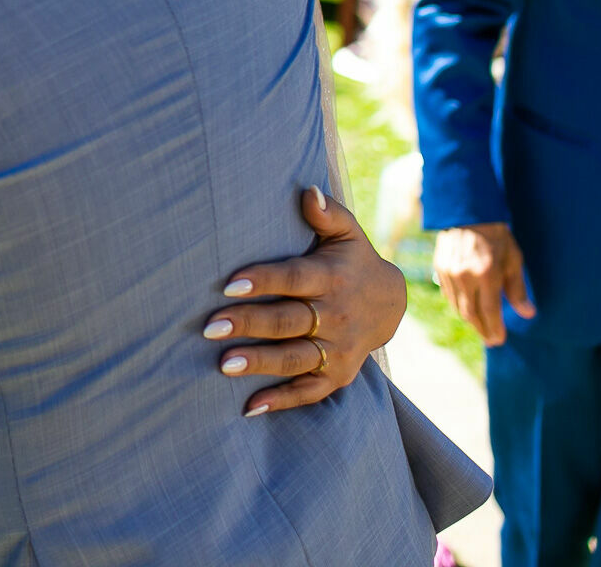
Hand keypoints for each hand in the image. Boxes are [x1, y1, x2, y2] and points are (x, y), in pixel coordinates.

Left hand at [209, 188, 407, 414]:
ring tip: (223, 365)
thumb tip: (308, 192)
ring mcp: (339, 349)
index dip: (263, 281)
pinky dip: (281, 401)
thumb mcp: (347, 233)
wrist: (390, 304)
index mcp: (332, 278)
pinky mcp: (338, 375)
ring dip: (260, 363)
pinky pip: (309, 392)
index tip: (228, 283)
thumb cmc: (352, 260)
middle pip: (288, 322)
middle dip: (249, 324)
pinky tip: (249, 407)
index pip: (294, 279)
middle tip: (210, 327)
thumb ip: (327, 214)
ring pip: (295, 359)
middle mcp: (336, 315)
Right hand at [435, 221, 533, 345]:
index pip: (490, 312)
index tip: (500, 340)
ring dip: (470, 320)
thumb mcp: (514, 260)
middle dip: (482, 330)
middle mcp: (465, 276)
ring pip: (458, 307)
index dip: (495, 329)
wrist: (468, 213)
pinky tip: (468, 309)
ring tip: (481, 327)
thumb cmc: (496, 236)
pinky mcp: (439, 269)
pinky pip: (449, 296)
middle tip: (491, 340)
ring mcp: (450, 273)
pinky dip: (458, 306)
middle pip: (471, 314)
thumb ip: (518, 289)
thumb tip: (528, 313)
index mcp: (487, 274)